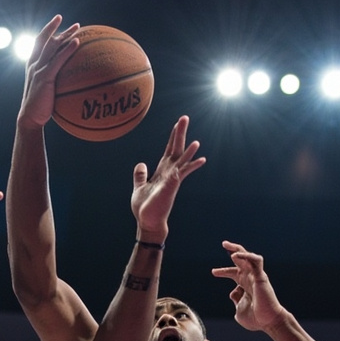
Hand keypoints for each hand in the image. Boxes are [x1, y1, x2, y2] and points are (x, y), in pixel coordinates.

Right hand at [18, 15, 80, 129]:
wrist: (30, 118)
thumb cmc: (39, 108)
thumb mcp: (45, 91)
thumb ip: (52, 82)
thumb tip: (67, 82)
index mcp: (32, 66)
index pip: (39, 43)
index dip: (48, 31)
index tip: (58, 22)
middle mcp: (34, 64)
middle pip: (46, 40)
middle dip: (57, 28)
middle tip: (70, 21)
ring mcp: (38, 69)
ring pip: (52, 46)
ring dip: (65, 35)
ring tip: (78, 28)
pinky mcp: (44, 77)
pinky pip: (58, 60)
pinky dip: (67, 50)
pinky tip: (77, 43)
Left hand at [131, 116, 205, 239]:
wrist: (147, 223)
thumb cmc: (145, 208)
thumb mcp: (139, 187)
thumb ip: (141, 175)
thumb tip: (141, 164)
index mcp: (162, 173)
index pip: (169, 151)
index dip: (172, 138)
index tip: (177, 124)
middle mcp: (169, 174)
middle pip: (176, 150)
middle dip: (180, 134)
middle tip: (185, 118)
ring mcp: (171, 181)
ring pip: (181, 162)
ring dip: (189, 151)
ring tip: (197, 141)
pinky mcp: (171, 187)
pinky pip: (181, 174)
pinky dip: (189, 166)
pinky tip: (199, 159)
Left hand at [212, 241, 287, 331]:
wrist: (268, 322)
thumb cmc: (256, 319)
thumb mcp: (239, 311)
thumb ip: (235, 301)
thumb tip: (233, 293)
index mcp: (245, 285)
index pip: (234, 273)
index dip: (223, 271)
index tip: (213, 272)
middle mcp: (251, 279)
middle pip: (242, 260)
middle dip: (233, 250)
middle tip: (224, 243)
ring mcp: (256, 276)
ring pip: (249, 257)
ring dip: (239, 250)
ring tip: (228, 246)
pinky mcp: (261, 276)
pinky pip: (256, 261)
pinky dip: (246, 256)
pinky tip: (235, 256)